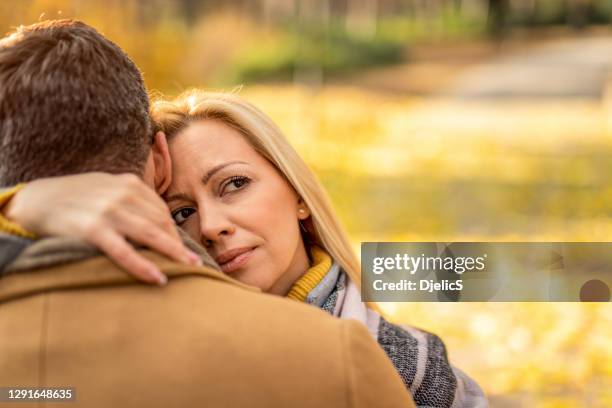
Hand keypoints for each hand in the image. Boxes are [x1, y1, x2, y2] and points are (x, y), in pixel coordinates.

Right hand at [4, 173, 201, 284]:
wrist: (36, 200)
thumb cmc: (76, 198)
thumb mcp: (107, 189)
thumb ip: (132, 200)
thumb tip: (160, 222)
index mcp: (129, 183)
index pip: (161, 211)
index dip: (175, 232)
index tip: (185, 248)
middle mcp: (122, 194)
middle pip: (161, 223)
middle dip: (179, 244)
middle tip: (195, 263)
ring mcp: (109, 211)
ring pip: (150, 235)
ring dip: (172, 254)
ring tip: (188, 270)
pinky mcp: (93, 229)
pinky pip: (124, 251)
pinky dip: (143, 265)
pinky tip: (158, 278)